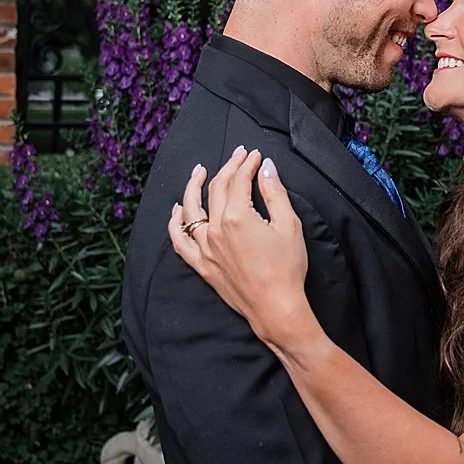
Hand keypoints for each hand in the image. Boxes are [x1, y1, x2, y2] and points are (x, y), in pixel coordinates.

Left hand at [171, 147, 312, 348]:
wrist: (276, 307)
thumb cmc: (287, 269)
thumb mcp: (289, 225)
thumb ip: (274, 193)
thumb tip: (265, 168)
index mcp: (237, 217)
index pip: (238, 180)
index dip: (247, 164)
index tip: (254, 156)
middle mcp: (215, 229)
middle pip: (217, 189)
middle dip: (228, 168)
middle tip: (238, 157)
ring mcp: (205, 248)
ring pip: (191, 209)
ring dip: (193, 186)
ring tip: (198, 171)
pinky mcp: (202, 264)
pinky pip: (179, 240)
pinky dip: (174, 223)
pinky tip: (176, 210)